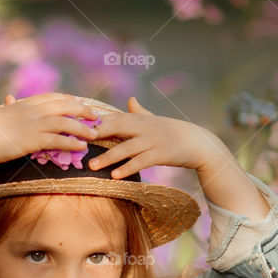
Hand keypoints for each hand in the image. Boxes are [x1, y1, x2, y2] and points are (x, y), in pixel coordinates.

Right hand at [0, 92, 101, 167]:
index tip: (80, 104)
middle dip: (82, 109)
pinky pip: (58, 140)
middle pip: (64, 105)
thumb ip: (8, 107)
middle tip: (95, 116)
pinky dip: (72, 143)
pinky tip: (81, 147)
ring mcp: (32, 124)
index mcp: (23, 104)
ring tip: (94, 134)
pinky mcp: (32, 140)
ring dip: (82, 128)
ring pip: (65, 122)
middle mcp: (30, 111)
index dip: (69, 100)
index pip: (52, 97)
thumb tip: (10, 98)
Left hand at [85, 96, 213, 177]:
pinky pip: (141, 162)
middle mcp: (145, 127)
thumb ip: (141, 112)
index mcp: (141, 119)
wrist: (200, 143)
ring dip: (108, 157)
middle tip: (78, 142)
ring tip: (92, 166)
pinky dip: (128, 168)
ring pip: (126, 148)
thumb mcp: (157, 120)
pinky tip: (115, 176)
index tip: (78, 125)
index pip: (115, 117)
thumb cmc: (176, 133)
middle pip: (117, 128)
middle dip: (97, 134)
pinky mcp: (161, 154)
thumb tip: (130, 100)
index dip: (97, 121)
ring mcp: (153, 141)